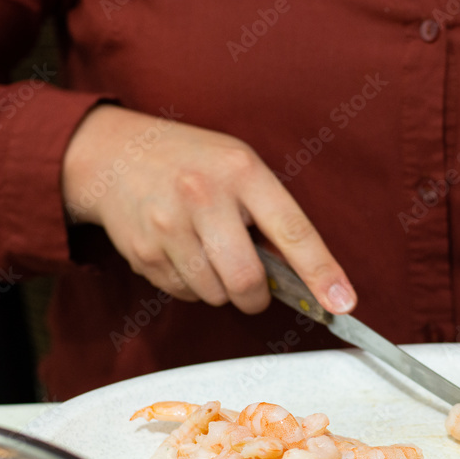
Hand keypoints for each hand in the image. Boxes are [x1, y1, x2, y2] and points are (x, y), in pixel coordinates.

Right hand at [61, 105, 355, 313]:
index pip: (292, 231)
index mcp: (242, 172)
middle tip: (254, 288)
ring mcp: (168, 225)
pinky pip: (183, 294)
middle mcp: (204, 196)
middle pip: (246, 280)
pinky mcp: (143, 252)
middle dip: (256, 297)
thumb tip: (304, 278)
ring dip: (220, 288)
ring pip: (214, 294)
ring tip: (207, 252)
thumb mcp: (240, 168)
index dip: (322, 273)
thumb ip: (271, 215)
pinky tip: (180, 251)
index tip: (344, 304)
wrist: (115, 154)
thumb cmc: (193, 163)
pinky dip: (190, 285)